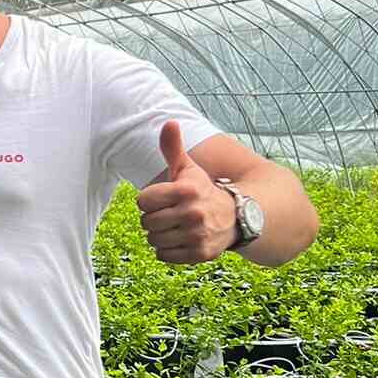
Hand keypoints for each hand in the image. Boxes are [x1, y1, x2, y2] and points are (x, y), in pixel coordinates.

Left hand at [135, 121, 237, 264]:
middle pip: (146, 222)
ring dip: (159, 235)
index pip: (142, 200)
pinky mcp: (199, 254)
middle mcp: (193, 213)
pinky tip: (180, 240)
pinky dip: (167, 250)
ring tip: (175, 227)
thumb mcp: (188, 169)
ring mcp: (197, 235)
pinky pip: (164, 256)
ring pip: (153, 240)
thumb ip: (173, 148)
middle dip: (154, 219)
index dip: (149, 200)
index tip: (163, 198)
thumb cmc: (202, 191)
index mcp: (186, 190)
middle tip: (170, 214)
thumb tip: (169, 122)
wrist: (235, 217)